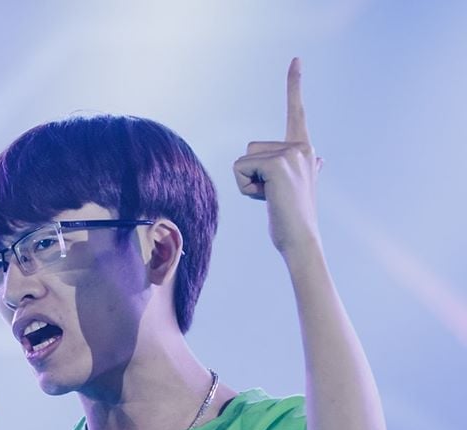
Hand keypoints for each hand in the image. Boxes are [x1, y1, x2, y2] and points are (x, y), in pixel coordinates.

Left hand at [233, 57, 322, 256]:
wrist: (302, 241)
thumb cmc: (293, 220)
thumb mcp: (302, 188)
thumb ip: (306, 168)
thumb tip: (318, 158)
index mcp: (304, 150)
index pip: (297, 110)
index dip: (294, 84)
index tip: (296, 59)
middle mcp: (301, 147)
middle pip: (251, 148)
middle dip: (251, 175)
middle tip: (272, 196)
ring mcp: (291, 155)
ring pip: (244, 159)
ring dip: (247, 182)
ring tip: (270, 198)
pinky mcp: (278, 165)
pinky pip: (240, 170)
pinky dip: (245, 188)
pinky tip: (266, 200)